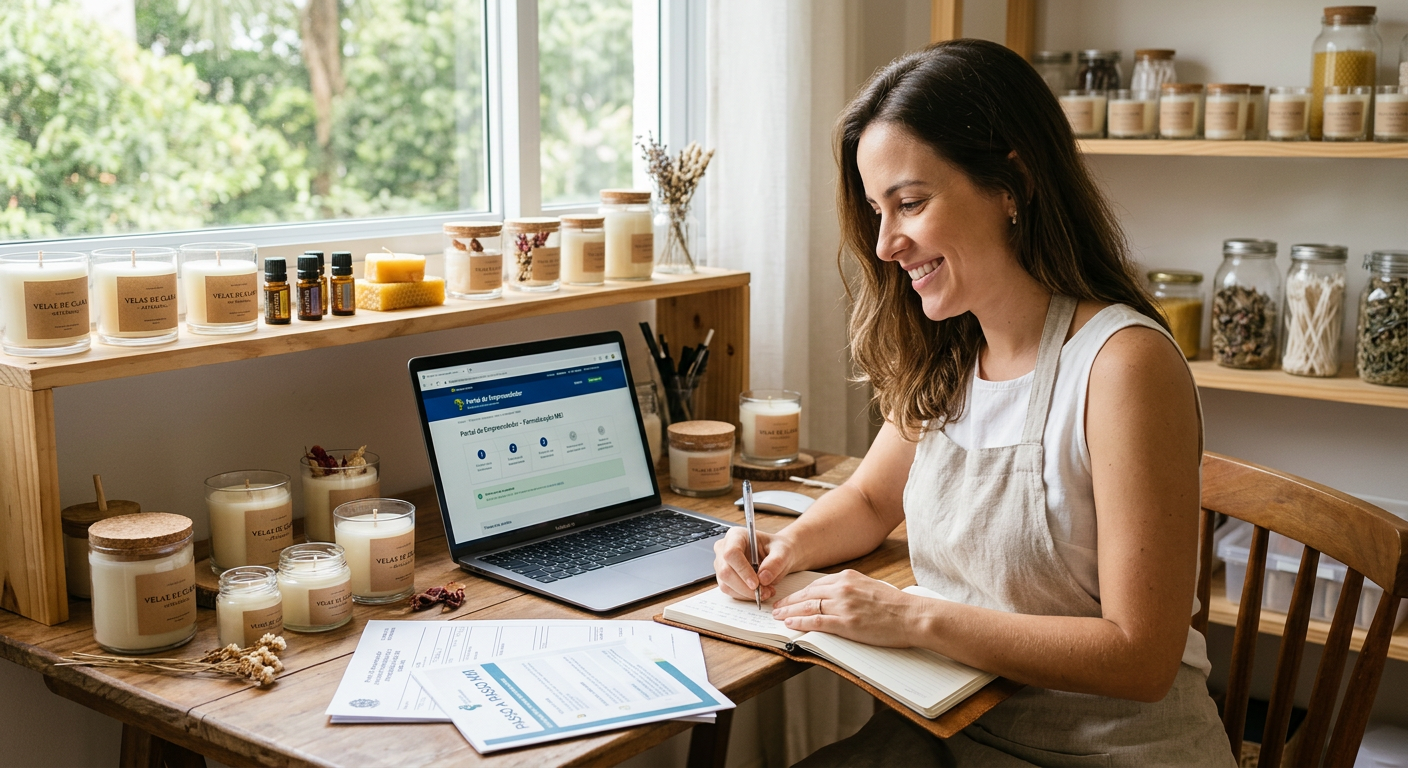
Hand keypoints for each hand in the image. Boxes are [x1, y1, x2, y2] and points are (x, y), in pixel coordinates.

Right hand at [712, 526, 797, 601]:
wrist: (777, 557)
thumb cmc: (778, 549)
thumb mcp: (783, 552)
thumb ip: (775, 562)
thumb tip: (763, 578)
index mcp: (736, 535)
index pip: (731, 553)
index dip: (742, 570)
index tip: (756, 583)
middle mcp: (724, 548)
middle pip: (725, 571)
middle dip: (745, 587)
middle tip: (764, 592)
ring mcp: (722, 564)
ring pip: (726, 584)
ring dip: (746, 593)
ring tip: (766, 592)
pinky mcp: (724, 578)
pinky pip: (730, 591)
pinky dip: (745, 596)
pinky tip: (760, 592)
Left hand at [770, 570, 922, 646]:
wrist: (911, 615)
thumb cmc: (895, 605)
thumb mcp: (869, 587)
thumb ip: (850, 589)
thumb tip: (834, 596)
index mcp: (848, 577)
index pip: (816, 584)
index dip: (799, 592)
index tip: (790, 597)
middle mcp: (843, 588)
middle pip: (807, 594)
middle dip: (789, 601)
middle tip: (776, 606)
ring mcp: (843, 605)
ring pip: (808, 607)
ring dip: (789, 612)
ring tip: (778, 616)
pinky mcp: (846, 623)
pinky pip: (816, 622)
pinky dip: (800, 623)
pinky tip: (790, 624)